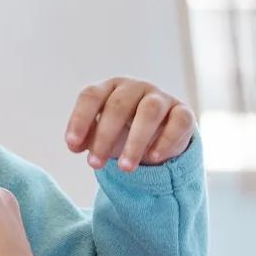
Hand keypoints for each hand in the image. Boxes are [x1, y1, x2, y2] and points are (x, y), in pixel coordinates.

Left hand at [65, 77, 194, 171]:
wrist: (161, 135)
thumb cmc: (124, 131)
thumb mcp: (103, 134)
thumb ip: (87, 137)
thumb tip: (74, 146)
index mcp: (110, 88)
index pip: (91, 95)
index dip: (80, 119)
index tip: (72, 146)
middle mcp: (135, 88)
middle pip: (118, 105)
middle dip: (105, 136)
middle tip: (94, 164)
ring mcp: (161, 98)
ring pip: (149, 112)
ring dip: (135, 141)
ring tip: (124, 168)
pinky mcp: (183, 112)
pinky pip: (178, 122)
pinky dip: (166, 140)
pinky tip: (153, 158)